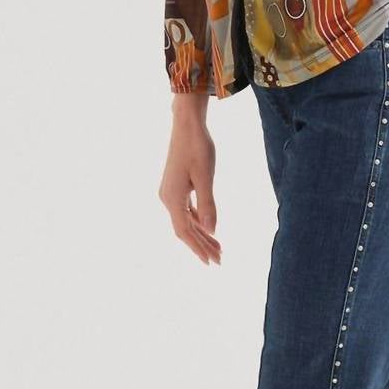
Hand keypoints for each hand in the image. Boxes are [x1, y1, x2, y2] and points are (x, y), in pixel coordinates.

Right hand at [159, 95, 220, 264]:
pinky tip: (209, 227)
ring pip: (187, 220)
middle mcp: (167, 198)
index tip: (211, 262)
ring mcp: (170, 193)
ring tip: (218, 247)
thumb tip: (211, 230)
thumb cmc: (198, 148)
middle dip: (202, 245)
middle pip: (185, 229)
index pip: (185, 232)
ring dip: (202, 234)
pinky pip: (186, 210)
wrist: (187, 125)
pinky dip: (199, 220)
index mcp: (173, 199)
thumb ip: (208, 205)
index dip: (198, 248)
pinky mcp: (176, 186)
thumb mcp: (206, 177)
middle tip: (220, 259)